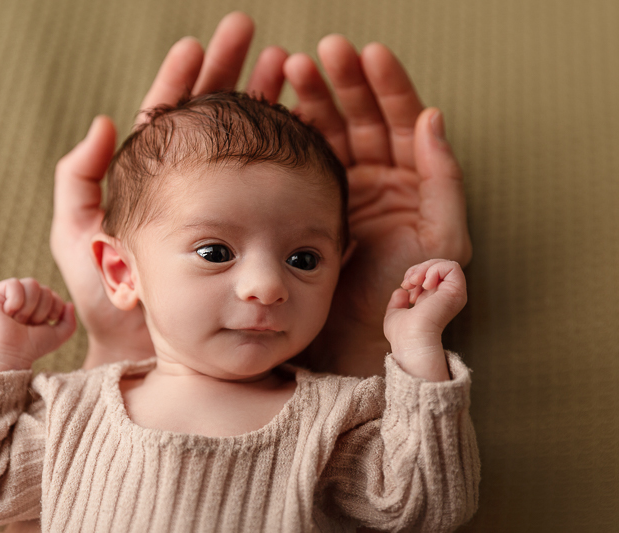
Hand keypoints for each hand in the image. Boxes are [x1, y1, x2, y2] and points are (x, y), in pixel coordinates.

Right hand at [0, 278, 76, 376]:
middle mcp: (24, 297)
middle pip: (45, 289)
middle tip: (27, 324)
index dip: (53, 310)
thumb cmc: (32, 347)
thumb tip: (69, 304)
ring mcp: (10, 294)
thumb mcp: (58, 336)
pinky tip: (8, 312)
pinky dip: (15, 300)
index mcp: (38, 305)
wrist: (11, 354)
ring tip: (18, 320)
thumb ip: (70, 322)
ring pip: (32, 284)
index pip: (54, 295)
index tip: (41, 325)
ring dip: (29, 307)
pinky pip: (14, 283)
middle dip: (40, 311)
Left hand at [50, 12, 288, 368]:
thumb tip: (103, 121)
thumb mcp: (76, 238)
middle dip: (231, 74)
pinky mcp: (260, 231)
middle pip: (216, 120)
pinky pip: (278, 183)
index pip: (171, 118)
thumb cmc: (108, 304)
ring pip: (251, 143)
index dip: (183, 79)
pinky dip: (293, 149)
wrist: (149, 352)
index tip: (197, 42)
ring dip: (266, 101)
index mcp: (157, 182)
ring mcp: (233, 207)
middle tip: (250, 34)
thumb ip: (78, 180)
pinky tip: (305, 120)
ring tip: (285, 64)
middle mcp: (199, 189)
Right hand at [284, 37, 471, 376]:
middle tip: (321, 53)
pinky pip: (304, 160)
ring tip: (290, 68)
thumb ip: (445, 182)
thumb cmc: (405, 296)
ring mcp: (344, 189)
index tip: (368, 55)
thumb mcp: (442, 240)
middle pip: (364, 117)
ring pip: (330, 131)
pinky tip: (277, 108)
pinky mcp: (312, 203)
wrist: (358, 339)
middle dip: (344, 81)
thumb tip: (434, 118)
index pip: (404, 120)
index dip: (388, 86)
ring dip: (313, 97)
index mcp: (416, 182)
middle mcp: (381, 179)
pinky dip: (292, 133)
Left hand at [383, 260, 466, 380]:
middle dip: (419, 268)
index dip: (414, 274)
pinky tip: (425, 283)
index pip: (429, 274)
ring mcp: (453, 294)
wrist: (410, 340)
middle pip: (437, 266)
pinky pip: (452, 267)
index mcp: (434, 301)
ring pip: (446, 264)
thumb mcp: (395, 314)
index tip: (405, 287)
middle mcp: (446, 297)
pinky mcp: (456, 292)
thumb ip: (398, 303)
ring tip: (415, 282)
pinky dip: (435, 268)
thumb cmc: (401, 334)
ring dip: (426, 267)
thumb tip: (401, 291)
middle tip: (409, 283)